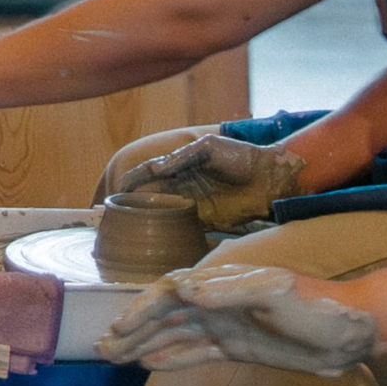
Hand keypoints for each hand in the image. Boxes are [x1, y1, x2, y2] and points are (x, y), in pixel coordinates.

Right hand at [95, 263, 376, 374]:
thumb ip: (228, 291)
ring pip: (173, 334)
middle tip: (100, 350)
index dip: (141, 309)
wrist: (352, 333)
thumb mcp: (275, 292)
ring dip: (142, 344)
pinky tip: (147, 365)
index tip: (118, 328)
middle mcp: (214, 302)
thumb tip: (183, 290)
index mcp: (219, 284)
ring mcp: (223, 325)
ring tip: (112, 359)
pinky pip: (193, 352)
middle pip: (163, 314)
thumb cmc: (316, 306)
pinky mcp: (235, 348)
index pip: (168, 293)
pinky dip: (170, 358)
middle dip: (131, 330)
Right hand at [115, 135, 305, 229]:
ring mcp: (192, 204)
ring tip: (127, 228)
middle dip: (132, 203)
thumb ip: (182, 157)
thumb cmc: (241, 156)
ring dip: (146, 219)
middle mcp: (181, 186)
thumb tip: (154, 169)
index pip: (147, 174)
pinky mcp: (206, 221)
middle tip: (115, 214)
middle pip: (149, 195)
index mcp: (179, 166)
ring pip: (161, 213)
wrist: (271, 177)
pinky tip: (155, 237)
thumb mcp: (209, 148)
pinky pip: (181, 227)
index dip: (131, 181)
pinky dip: (167, 232)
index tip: (116, 190)